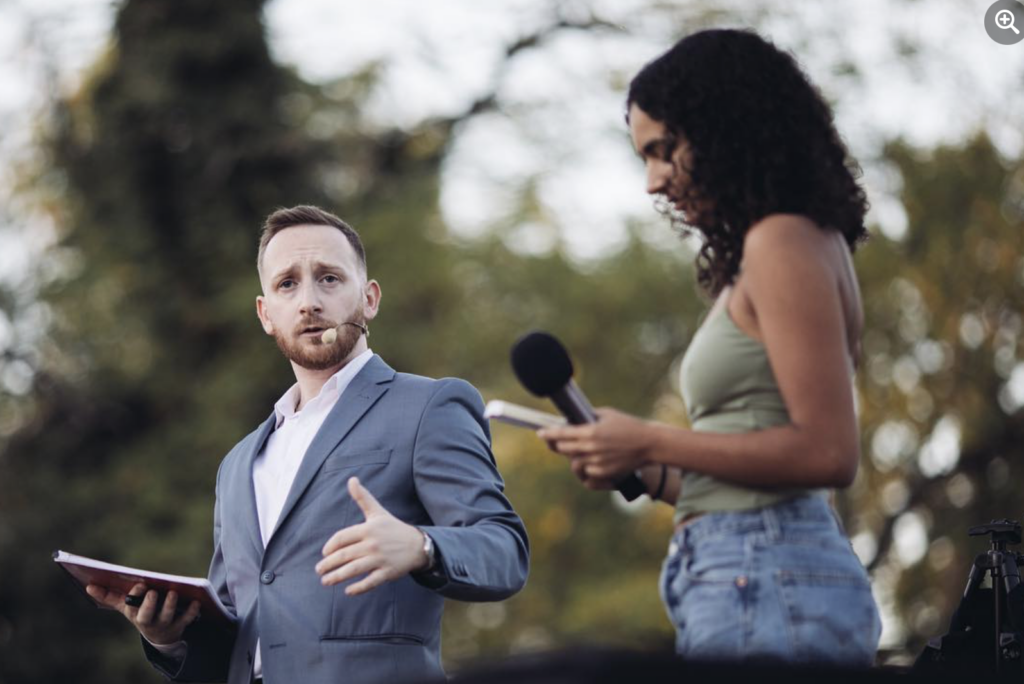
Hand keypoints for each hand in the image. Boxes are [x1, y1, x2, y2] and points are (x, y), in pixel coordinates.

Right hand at [85, 583, 198, 644]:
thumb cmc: (140, 612)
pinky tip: (196, 601)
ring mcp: (164, 624)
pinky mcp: (180, 625)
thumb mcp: (125, 606)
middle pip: (146, 615)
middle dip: (148, 604)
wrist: (160, 635)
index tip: (139, 584)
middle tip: (152, 591)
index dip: (135, 596)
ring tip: (172, 592)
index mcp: (133, 613)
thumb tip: (88, 585)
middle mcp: (147, 620)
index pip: (131, 606)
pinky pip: (186, 619)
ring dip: (169, 605)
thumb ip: (109, 596)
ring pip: (166, 617)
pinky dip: (191, 612)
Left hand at [316, 477, 429, 595]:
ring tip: (325, 581)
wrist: (418, 544)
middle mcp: (373, 544)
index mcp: (368, 529)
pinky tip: (347, 591)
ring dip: (336, 577)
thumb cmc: (393, 528)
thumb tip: (351, 479)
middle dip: (328, 564)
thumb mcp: (378, 512)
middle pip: (344, 555)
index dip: (330, 547)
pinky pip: (369, 582)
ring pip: (353, 570)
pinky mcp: (387, 573)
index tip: (324, 554)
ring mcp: (380, 559)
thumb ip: (362, 497)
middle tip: (319, 570)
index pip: (342, 538)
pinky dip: (357, 588)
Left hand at [537, 407, 654, 481]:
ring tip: (577, 451)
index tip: (540, 433)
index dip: (548, 434)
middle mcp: (592, 448)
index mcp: (591, 432)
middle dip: (557, 445)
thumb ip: (590, 416)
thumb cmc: (629, 426)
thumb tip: (574, 417)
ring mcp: (597, 462)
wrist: (649, 444)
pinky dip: (586, 466)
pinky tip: (591, 459)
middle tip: (555, 441)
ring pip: (574, 462)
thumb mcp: (608, 414)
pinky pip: (587, 471)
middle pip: (563, 449)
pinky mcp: (604, 472)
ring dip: (572, 456)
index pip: (562, 434)